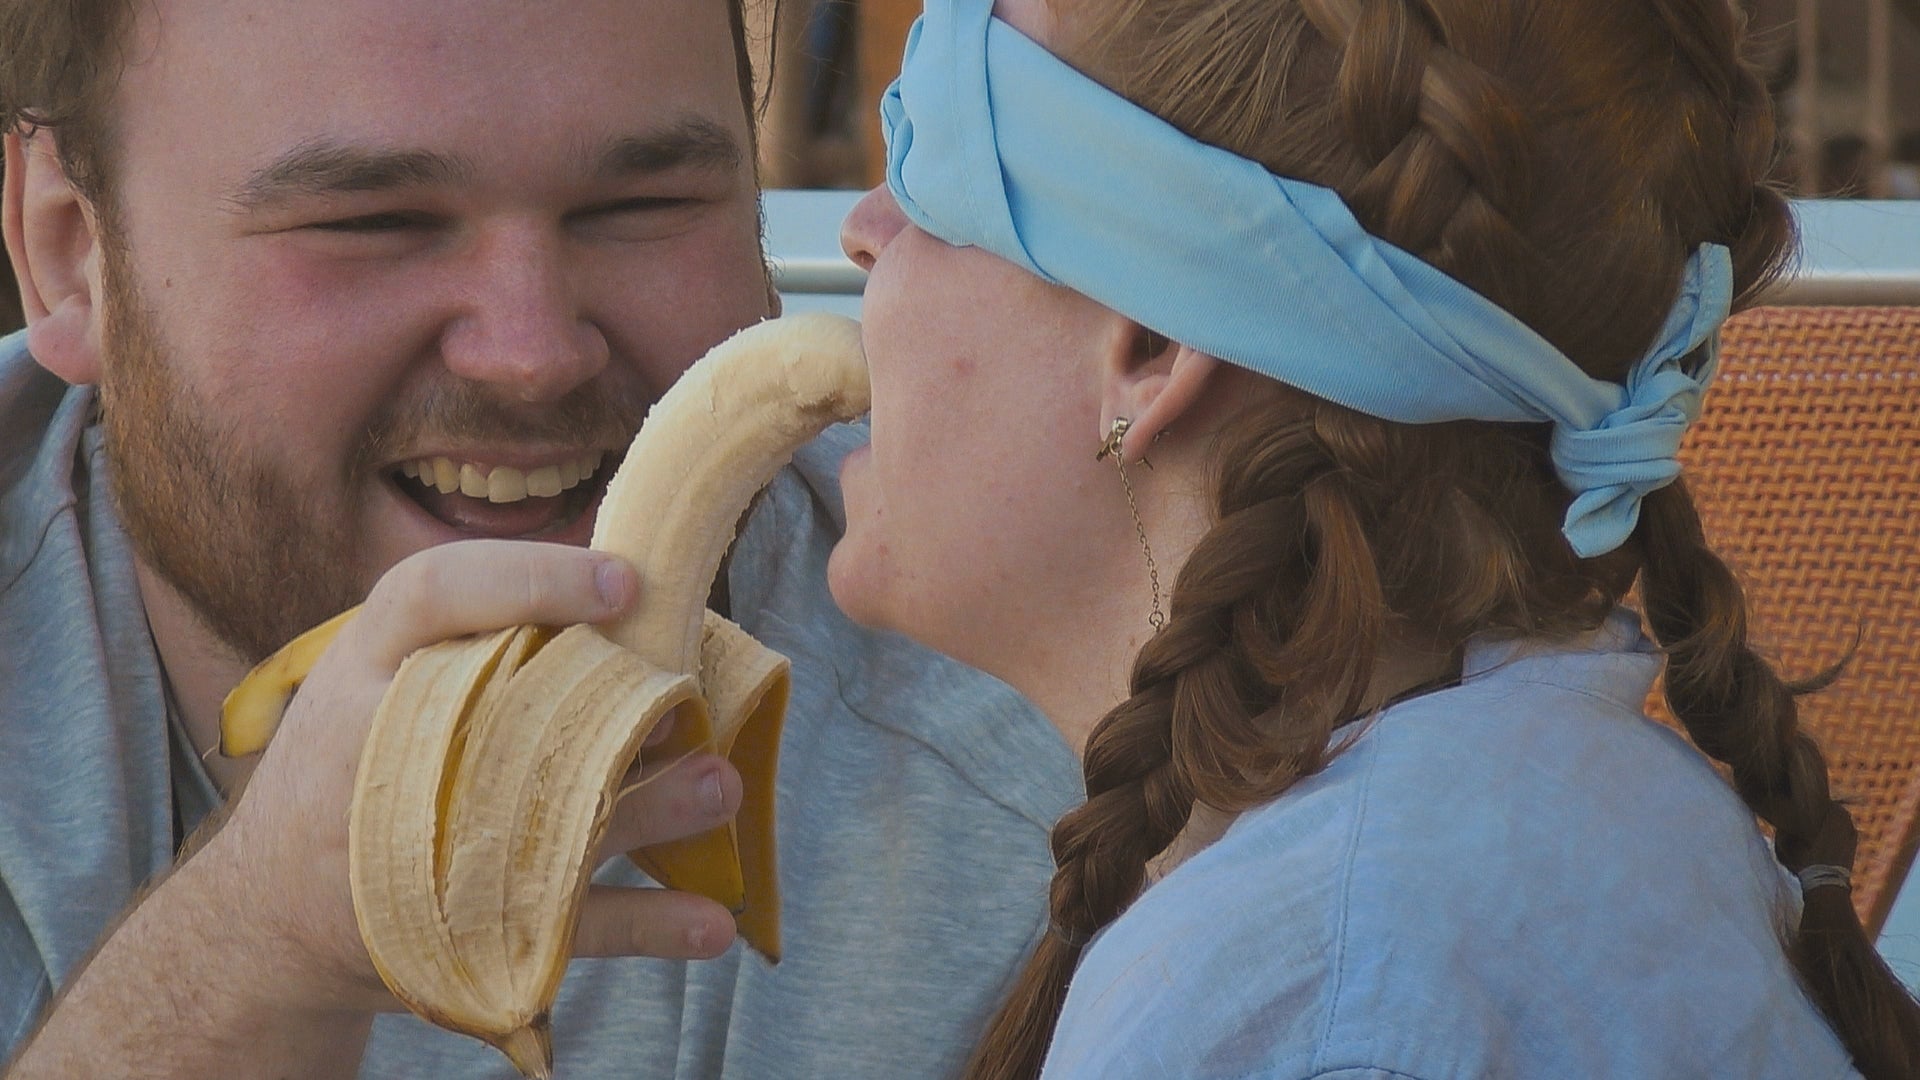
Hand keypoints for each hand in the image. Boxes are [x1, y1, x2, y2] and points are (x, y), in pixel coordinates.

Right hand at [203, 539, 741, 1013]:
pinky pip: (567, 932)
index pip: (432, 591)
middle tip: (692, 695)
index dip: (534, 580)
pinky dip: (648, 927)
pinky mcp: (460, 930)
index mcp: (365, 666)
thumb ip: (471, 639)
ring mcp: (420, 845)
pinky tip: (712, 922)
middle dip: (615, 708)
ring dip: (652, 809)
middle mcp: (383, 746)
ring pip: (553, 824)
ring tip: (718, 785)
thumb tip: (630, 591)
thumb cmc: (356, 765)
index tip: (625, 583)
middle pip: (513, 716)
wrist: (270, 913)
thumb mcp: (374, 678)